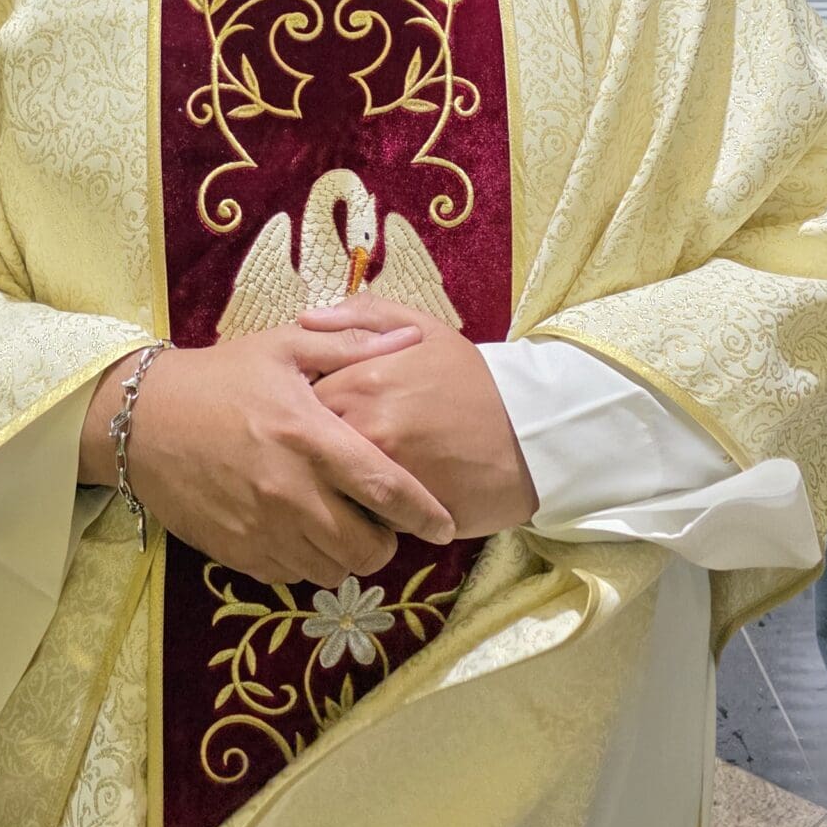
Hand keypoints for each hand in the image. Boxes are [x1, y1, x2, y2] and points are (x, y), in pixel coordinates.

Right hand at [78, 325, 455, 588]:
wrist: (143, 420)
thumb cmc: (221, 377)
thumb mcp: (283, 347)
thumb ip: (350, 345)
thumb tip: (408, 341)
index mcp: (308, 435)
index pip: (384, 488)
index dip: (424, 512)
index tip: (444, 522)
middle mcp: (289, 490)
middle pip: (366, 547)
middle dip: (387, 542)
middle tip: (383, 522)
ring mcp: (262, 527)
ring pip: (332, 570)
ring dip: (348, 556)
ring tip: (344, 527)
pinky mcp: (237, 552)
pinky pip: (292, 576)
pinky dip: (308, 563)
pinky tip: (303, 533)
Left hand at [301, 296, 537, 540]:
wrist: (529, 434)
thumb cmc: (472, 379)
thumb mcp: (425, 329)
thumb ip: (363, 316)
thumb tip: (304, 318)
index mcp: (364, 378)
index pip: (298, 393)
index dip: (299, 401)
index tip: (309, 405)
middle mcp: (366, 424)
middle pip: (305, 440)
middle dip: (307, 440)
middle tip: (321, 440)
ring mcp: (382, 471)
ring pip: (325, 478)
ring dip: (326, 475)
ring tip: (339, 469)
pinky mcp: (400, 511)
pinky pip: (356, 510)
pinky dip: (353, 504)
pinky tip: (365, 495)